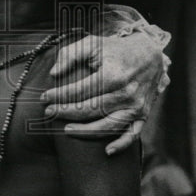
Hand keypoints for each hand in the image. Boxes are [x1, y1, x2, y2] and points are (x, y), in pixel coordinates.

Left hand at [41, 31, 165, 154]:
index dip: (60, 95)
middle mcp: (126, 93)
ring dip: (86, 131)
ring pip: (109, 125)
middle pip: (92, 109)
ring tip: (66, 129)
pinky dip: (121, 145)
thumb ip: (70, 55)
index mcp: (113, 75)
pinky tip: (107, 151)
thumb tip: (54, 73)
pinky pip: (133, 134)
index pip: (81, 90)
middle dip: (66, 112)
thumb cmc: (115, 50)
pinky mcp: (143, 114)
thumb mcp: (92, 43)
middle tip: (49, 112)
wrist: (150, 54)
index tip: (45, 97)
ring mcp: (136, 106)